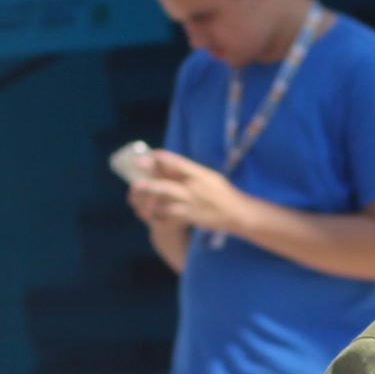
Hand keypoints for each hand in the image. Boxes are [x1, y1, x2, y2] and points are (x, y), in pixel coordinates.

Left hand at [129, 148, 261, 238]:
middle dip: (149, 183)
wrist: (240, 214)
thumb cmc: (224, 193)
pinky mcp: (193, 217)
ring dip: (150, 200)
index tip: (147, 156)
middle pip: (167, 185)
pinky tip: (151, 214)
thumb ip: (190, 171)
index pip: (178, 163)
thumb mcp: (211, 176)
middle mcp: (196, 188)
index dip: (161, 159)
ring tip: (136, 197)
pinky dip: (159, 215)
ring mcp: (194, 204)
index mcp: (201, 174)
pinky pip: (171, 216)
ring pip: (167, 203)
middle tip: (135, 181)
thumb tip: (166, 163)